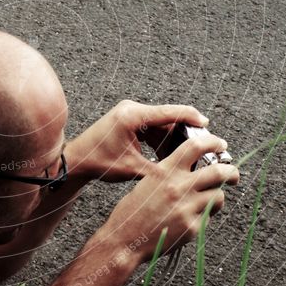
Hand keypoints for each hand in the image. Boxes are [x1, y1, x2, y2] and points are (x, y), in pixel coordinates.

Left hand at [68, 100, 208, 182]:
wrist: (76, 160)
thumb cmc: (99, 163)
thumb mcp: (133, 169)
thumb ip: (160, 170)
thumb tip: (185, 175)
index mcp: (133, 115)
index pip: (170, 112)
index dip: (192, 119)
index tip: (209, 126)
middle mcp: (132, 109)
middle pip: (168, 116)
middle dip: (186, 132)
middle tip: (204, 144)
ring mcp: (130, 113)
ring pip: (162, 123)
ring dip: (175, 138)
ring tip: (190, 153)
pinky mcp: (129, 121)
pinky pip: (153, 127)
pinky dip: (163, 139)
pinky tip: (172, 154)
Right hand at [106, 130, 239, 258]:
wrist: (125, 240)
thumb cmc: (133, 211)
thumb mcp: (149, 182)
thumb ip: (172, 173)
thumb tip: (196, 169)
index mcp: (165, 171)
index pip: (196, 147)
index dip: (213, 142)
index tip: (221, 145)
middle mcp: (178, 186)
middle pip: (218, 172)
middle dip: (231, 172)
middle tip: (233, 175)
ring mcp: (187, 207)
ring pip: (218, 196)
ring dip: (217, 198)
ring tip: (207, 203)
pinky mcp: (192, 227)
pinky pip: (208, 218)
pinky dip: (203, 218)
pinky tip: (188, 221)